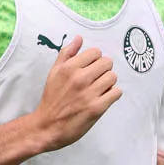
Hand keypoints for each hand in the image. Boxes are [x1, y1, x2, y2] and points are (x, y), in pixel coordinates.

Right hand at [30, 35, 120, 151]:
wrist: (47, 126)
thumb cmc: (51, 99)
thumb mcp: (54, 73)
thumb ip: (67, 54)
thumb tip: (79, 38)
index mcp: (69, 68)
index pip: (96, 52)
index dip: (95, 60)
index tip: (91, 68)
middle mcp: (79, 78)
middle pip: (107, 63)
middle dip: (103, 70)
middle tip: (96, 79)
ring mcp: (89, 93)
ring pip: (113, 77)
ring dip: (109, 83)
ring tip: (100, 89)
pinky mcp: (97, 108)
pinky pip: (116, 92)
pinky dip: (113, 94)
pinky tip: (104, 98)